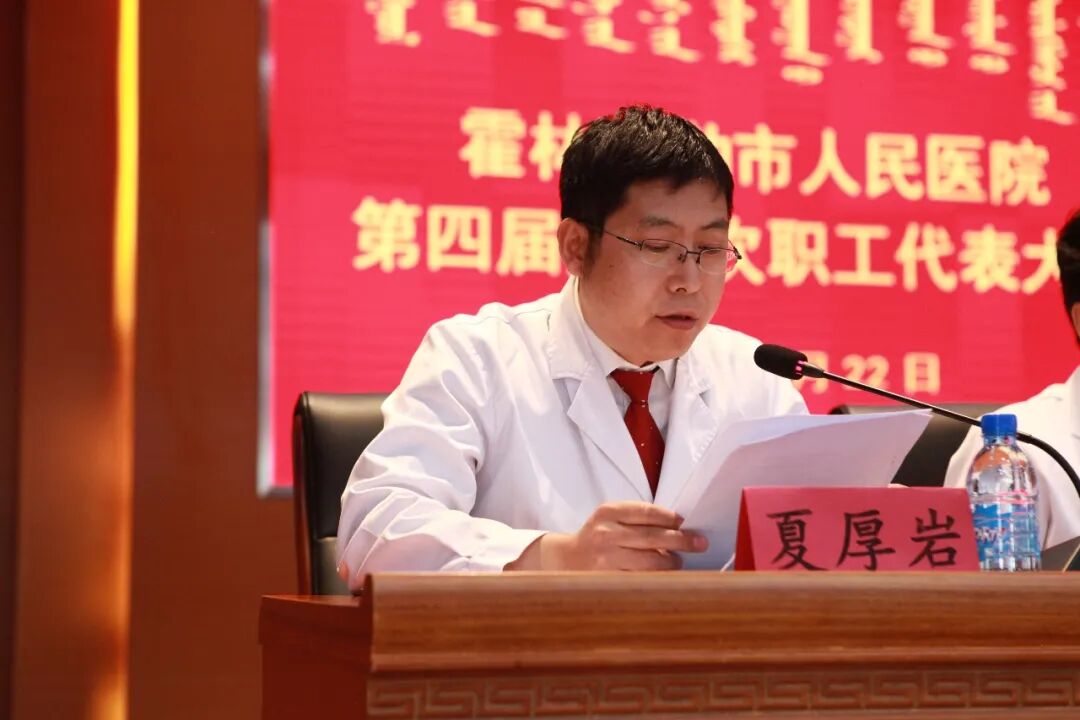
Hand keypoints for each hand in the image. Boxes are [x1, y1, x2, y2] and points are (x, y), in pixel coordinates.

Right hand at [506, 501, 707, 570]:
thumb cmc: (597, 537)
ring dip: (671, 563)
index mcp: (608, 513)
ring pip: (649, 563)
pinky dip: (657, 580)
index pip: (646, 512)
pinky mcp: (607, 580)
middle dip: (680, 541)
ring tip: (679, 562)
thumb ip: (638, 519)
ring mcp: (605, 560)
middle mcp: (605, 534)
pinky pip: (640, 581)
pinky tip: (666, 578)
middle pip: (651, 538)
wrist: (564, 560)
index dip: (669, 518)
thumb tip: (678, 527)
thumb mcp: (611, 518)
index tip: (685, 522)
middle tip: (700, 543)